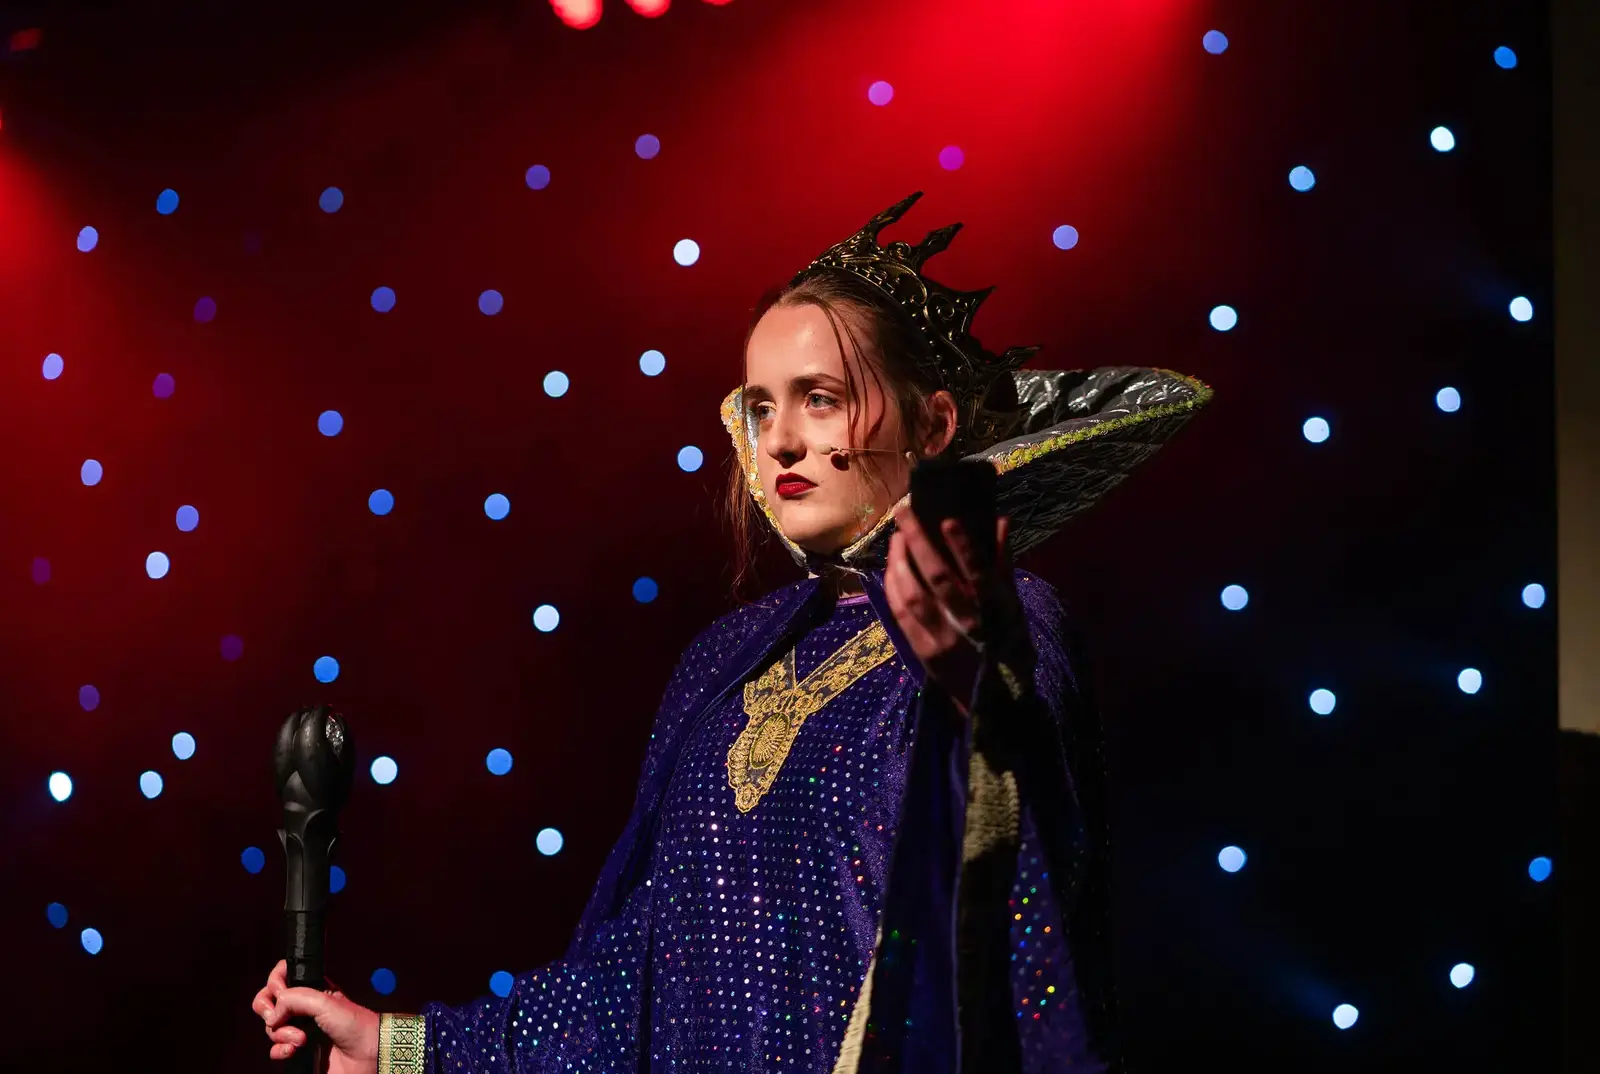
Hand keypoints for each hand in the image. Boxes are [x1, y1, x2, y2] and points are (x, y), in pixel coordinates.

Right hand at [253, 959, 380, 1072]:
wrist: (367, 1055)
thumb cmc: (355, 1025)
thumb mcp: (324, 1001)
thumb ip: (294, 998)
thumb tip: (272, 1014)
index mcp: (311, 990)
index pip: (282, 976)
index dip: (274, 982)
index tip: (280, 992)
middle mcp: (303, 1009)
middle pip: (269, 1002)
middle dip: (268, 1010)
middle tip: (277, 1018)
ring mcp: (299, 1030)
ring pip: (271, 1027)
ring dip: (282, 1034)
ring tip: (302, 1039)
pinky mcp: (298, 1052)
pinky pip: (276, 1050)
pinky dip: (280, 1051)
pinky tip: (293, 1051)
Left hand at [884, 504, 1020, 714]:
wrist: (995, 702)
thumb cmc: (1009, 645)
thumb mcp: (1014, 607)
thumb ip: (1004, 563)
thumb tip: (1001, 521)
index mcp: (996, 611)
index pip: (978, 572)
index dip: (962, 546)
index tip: (946, 518)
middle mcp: (968, 624)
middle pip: (937, 577)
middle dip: (917, 540)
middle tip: (904, 511)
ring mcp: (942, 639)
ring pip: (912, 593)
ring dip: (899, 561)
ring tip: (896, 537)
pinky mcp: (923, 651)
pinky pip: (901, 612)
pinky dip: (893, 586)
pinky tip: (892, 567)